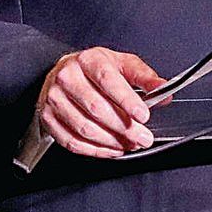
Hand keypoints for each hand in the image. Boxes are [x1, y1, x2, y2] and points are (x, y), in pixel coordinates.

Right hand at [34, 47, 166, 158]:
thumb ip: (144, 77)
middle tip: (142, 137)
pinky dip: (94, 150)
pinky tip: (111, 149)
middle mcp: (68, 78)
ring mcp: (54, 99)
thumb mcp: (122, 64)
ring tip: (129, 144)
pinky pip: (71, 141)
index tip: (143, 115)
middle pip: (96, 108)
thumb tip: (164, 90)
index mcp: (88, 60)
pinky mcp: (48, 118)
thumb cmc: (94, 68)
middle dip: (123, 127)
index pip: (107, 80)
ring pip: (83, 127)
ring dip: (110, 141)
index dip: (127, 100)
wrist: (64, 71)